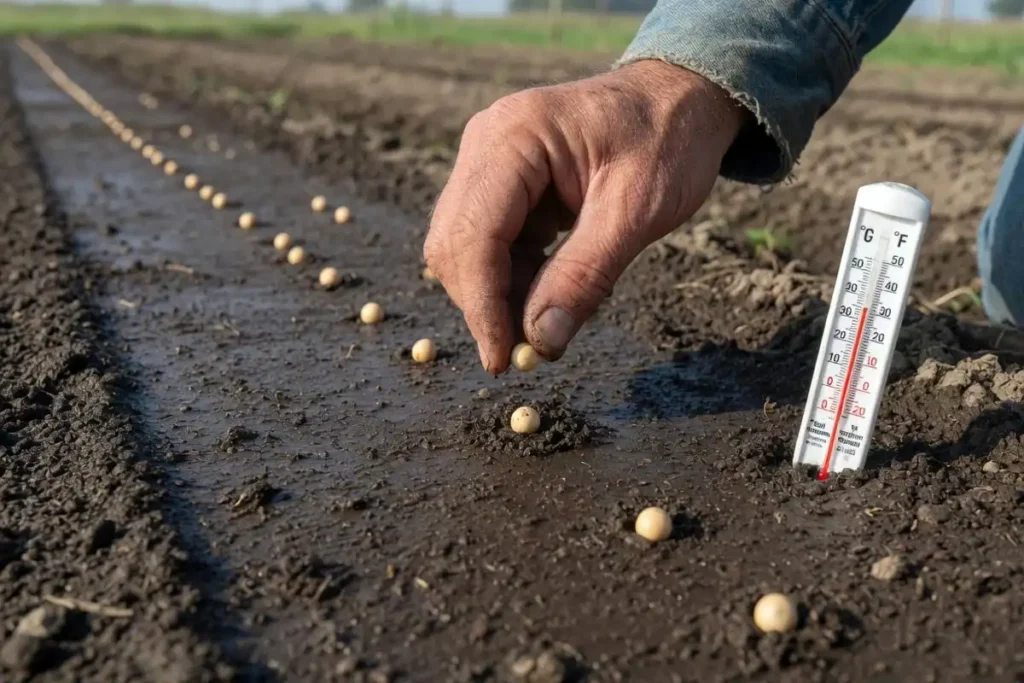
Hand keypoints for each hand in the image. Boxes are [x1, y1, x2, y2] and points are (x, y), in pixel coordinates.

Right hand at [424, 59, 744, 373]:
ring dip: (498, 295)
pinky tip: (550, 292)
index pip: (472, 236)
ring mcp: (488, 160)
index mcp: (514, 138)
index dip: (482, 306)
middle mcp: (486, 143)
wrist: (681, 96)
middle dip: (485, 305)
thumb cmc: (669, 139)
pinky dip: (513, 278)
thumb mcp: (637, 212)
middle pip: (454, 245)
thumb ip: (585, 276)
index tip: (503, 361)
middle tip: (528, 353)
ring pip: (464, 249)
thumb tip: (540, 341)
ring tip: (548, 322)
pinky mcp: (501, 180)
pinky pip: (488, 242)